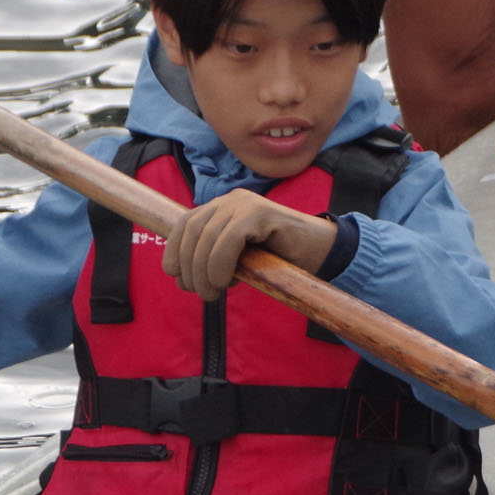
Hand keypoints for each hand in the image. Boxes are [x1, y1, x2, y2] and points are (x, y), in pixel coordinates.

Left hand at [163, 191, 335, 300]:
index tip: (175, 276)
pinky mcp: (261, 212)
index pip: (185, 223)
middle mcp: (231, 200)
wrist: (321, 252)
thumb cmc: (279, 259)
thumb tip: (182, 279)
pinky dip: (220, 263)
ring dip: (203, 271)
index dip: (174, 249)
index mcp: (222, 208)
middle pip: (193, 231)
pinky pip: (229, 238)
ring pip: (208, 236)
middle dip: (189, 267)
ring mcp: (246, 203)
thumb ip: (212, 260)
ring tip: (212, 294)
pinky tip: (224, 281)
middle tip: (200, 293)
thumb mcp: (238, 259)